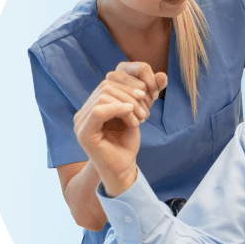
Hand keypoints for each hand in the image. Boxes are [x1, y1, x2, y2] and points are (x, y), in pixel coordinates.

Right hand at [74, 62, 167, 196]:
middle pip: (108, 83)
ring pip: (105, 94)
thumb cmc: (127, 142)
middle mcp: (84, 109)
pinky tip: (133, 118)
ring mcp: (81, 120)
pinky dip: (119, 109)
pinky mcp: (84, 132)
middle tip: (146, 111)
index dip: (133, 82)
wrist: (122, 168)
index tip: (150, 96)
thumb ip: (148, 94)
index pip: (111, 77)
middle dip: (132, 93)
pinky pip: (99, 110)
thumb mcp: (140, 113)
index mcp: (94, 102)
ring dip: (129, 104)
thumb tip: (163, 75)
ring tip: (141, 119)